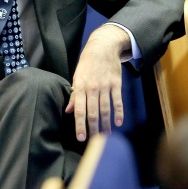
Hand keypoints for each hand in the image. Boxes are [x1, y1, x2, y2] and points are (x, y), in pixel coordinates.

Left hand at [65, 24, 127, 140]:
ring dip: (106, 124)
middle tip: (93, 142)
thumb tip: (69, 111)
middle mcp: (92, 87)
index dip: (79, 125)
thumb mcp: (76, 76)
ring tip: (105, 136)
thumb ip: (74, 95)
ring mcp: (105, 86)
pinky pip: (118, 101)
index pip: (79, 110)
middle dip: (92, 128)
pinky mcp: (116, 84)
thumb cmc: (87, 64)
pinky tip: (118, 123)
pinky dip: (119, 113)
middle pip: (92, 112)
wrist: (102, 47)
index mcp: (80, 86)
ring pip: (105, 109)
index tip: (80, 138)